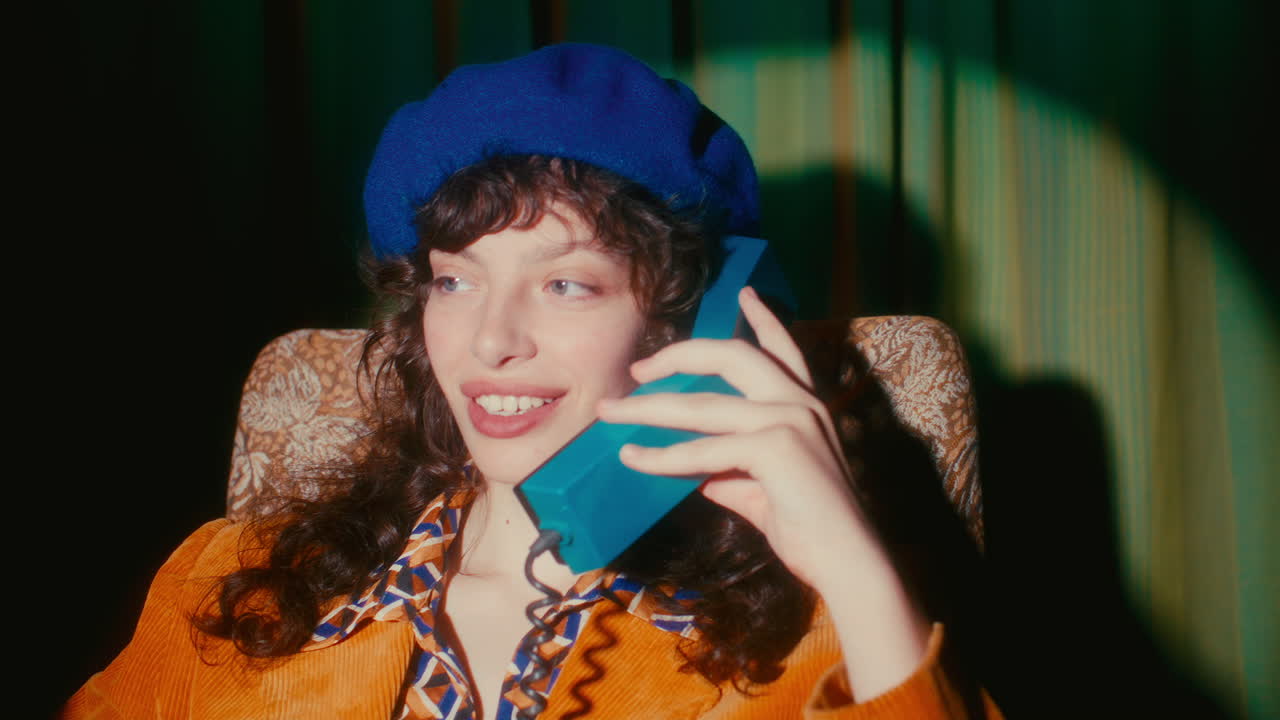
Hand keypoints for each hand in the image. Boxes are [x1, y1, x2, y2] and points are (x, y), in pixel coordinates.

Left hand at [596, 286, 874, 587]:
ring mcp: (790, 420)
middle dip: (678, 356)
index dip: (763, 318)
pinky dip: (663, 456)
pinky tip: (634, 459)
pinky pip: (703, 450)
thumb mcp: (758, 486)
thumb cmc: (809, 528)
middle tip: (638, 370)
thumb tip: (689, 467)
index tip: (744, 292)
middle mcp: (800, 402)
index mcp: (805, 403)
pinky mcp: (777, 448)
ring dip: (647, 409)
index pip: (783, 348)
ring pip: (701, 405)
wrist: (847, 563)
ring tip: (610, 413)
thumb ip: (726, 467)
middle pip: (730, 355)